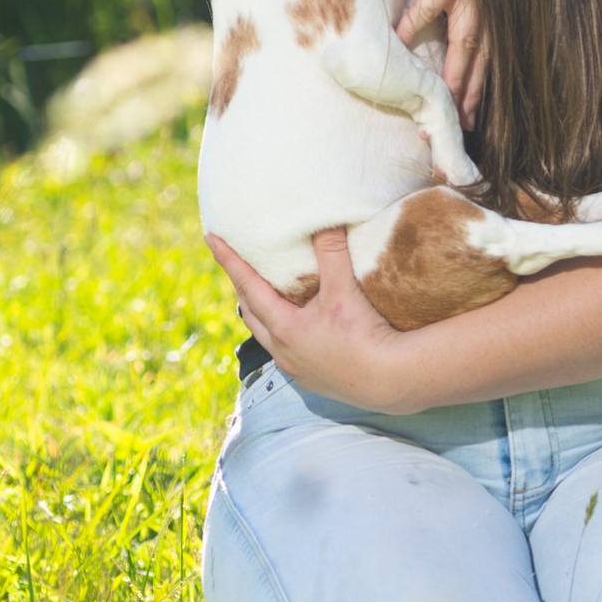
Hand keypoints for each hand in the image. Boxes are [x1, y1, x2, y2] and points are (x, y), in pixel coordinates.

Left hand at [206, 228, 407, 409]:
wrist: (389, 381)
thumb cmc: (364, 335)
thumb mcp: (344, 291)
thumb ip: (332, 253)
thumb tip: (324, 220)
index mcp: (284, 327)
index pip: (248, 286)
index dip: (229, 260)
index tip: (212, 239)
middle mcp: (283, 351)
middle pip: (251, 315)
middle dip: (242, 290)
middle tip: (236, 268)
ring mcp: (297, 369)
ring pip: (268, 338)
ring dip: (262, 316)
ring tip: (263, 300)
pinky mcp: (313, 381)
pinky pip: (288, 354)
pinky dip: (284, 337)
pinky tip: (297, 333)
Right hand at [390, 0, 488, 130]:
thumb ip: (448, 9)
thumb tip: (430, 43)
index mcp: (487, 2)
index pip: (489, 52)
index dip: (480, 84)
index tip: (470, 115)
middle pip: (484, 53)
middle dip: (474, 89)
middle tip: (464, 121)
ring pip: (465, 38)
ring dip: (456, 71)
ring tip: (444, 97)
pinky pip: (430, 6)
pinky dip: (415, 25)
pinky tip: (401, 42)